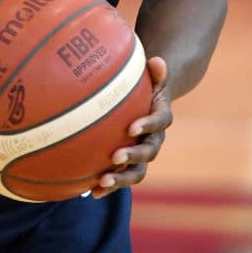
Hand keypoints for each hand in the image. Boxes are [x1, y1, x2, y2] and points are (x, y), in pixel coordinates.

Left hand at [92, 56, 171, 198]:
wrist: (149, 103)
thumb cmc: (145, 86)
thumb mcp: (151, 77)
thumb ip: (155, 71)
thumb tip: (157, 60)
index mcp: (161, 116)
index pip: (160, 122)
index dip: (148, 125)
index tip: (132, 126)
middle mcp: (155, 139)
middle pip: (149, 152)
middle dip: (133, 157)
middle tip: (116, 157)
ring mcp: (142, 154)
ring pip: (137, 172)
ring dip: (121, 179)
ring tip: (102, 181)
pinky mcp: (129, 165)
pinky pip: (121, 177)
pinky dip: (108, 186)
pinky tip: (90, 192)